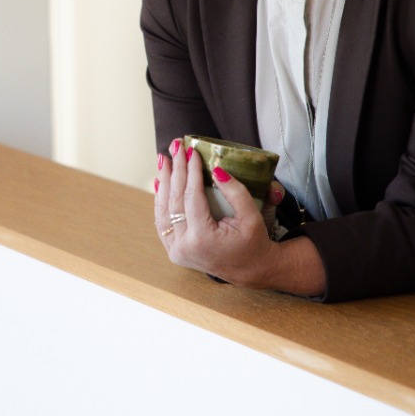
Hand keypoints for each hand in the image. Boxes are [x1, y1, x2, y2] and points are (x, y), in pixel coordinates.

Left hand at [152, 139, 284, 286]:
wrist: (250, 269)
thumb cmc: (254, 242)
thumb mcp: (251, 217)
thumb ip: (236, 193)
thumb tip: (217, 170)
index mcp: (203, 238)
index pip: (192, 197)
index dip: (190, 171)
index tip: (191, 150)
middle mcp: (185, 246)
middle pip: (175, 200)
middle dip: (175, 170)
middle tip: (175, 146)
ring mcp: (176, 251)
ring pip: (164, 210)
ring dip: (164, 182)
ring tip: (164, 159)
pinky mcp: (174, 251)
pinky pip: (163, 222)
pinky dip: (160, 200)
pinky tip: (160, 182)